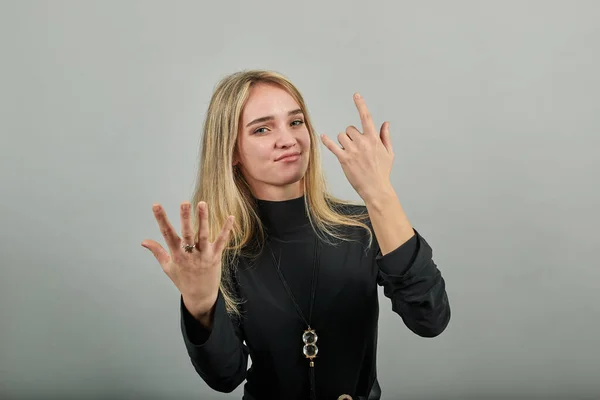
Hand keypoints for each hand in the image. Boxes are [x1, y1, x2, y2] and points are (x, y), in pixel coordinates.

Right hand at [141, 201, 233, 315]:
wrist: (200, 296)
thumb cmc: (182, 280)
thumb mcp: (168, 267)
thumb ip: (157, 251)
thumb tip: (143, 241)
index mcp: (176, 255)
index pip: (167, 234)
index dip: (161, 219)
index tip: (156, 205)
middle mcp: (190, 254)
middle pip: (187, 234)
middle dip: (185, 218)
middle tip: (184, 203)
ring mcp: (204, 255)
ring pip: (203, 235)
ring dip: (203, 219)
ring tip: (202, 203)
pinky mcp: (216, 256)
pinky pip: (222, 241)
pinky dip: (226, 229)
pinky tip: (230, 217)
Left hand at [320, 93, 394, 201]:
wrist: (376, 188)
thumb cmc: (382, 172)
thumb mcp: (388, 153)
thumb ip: (385, 136)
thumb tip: (386, 123)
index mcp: (374, 139)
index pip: (366, 117)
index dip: (360, 105)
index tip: (356, 95)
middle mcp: (363, 142)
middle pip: (349, 129)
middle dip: (351, 136)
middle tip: (355, 147)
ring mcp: (353, 151)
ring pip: (341, 136)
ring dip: (343, 142)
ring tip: (349, 152)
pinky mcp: (344, 159)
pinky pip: (332, 146)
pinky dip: (327, 141)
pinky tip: (323, 137)